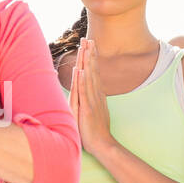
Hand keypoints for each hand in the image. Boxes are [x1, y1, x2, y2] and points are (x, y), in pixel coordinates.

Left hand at [72, 39, 113, 154]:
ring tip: (85, 48)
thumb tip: (89, 90)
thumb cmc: (96, 130)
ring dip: (87, 62)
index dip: (92, 57)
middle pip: (92, 70)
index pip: (94, 71)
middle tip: (88, 38)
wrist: (102, 144)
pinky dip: (82, 81)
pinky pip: (84, 93)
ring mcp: (92, 101)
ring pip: (89, 78)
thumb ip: (90, 99)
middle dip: (90, 54)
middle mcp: (95, 94)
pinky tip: (81, 70)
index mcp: (96, 94)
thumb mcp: (94, 110)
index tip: (90, 43)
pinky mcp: (87, 109)